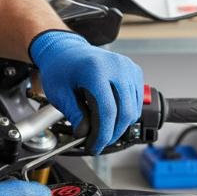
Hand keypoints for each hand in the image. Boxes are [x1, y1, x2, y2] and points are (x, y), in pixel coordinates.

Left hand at [29, 30, 143, 153]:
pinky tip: (112, 117)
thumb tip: (85, 134)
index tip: (94, 145)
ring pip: (133, 109)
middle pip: (125, 112)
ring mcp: (128, 68)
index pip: (108, 111)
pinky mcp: (134, 71)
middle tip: (99, 142)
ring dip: (120, 126)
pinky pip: (137, 101)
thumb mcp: (59, 93)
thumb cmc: (60, 67)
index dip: (102, 134)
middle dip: (112, 133)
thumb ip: (74, 114)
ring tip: (103, 131)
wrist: (66, 50)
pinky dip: (127, 113)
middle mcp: (117, 67)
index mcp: (96, 70)